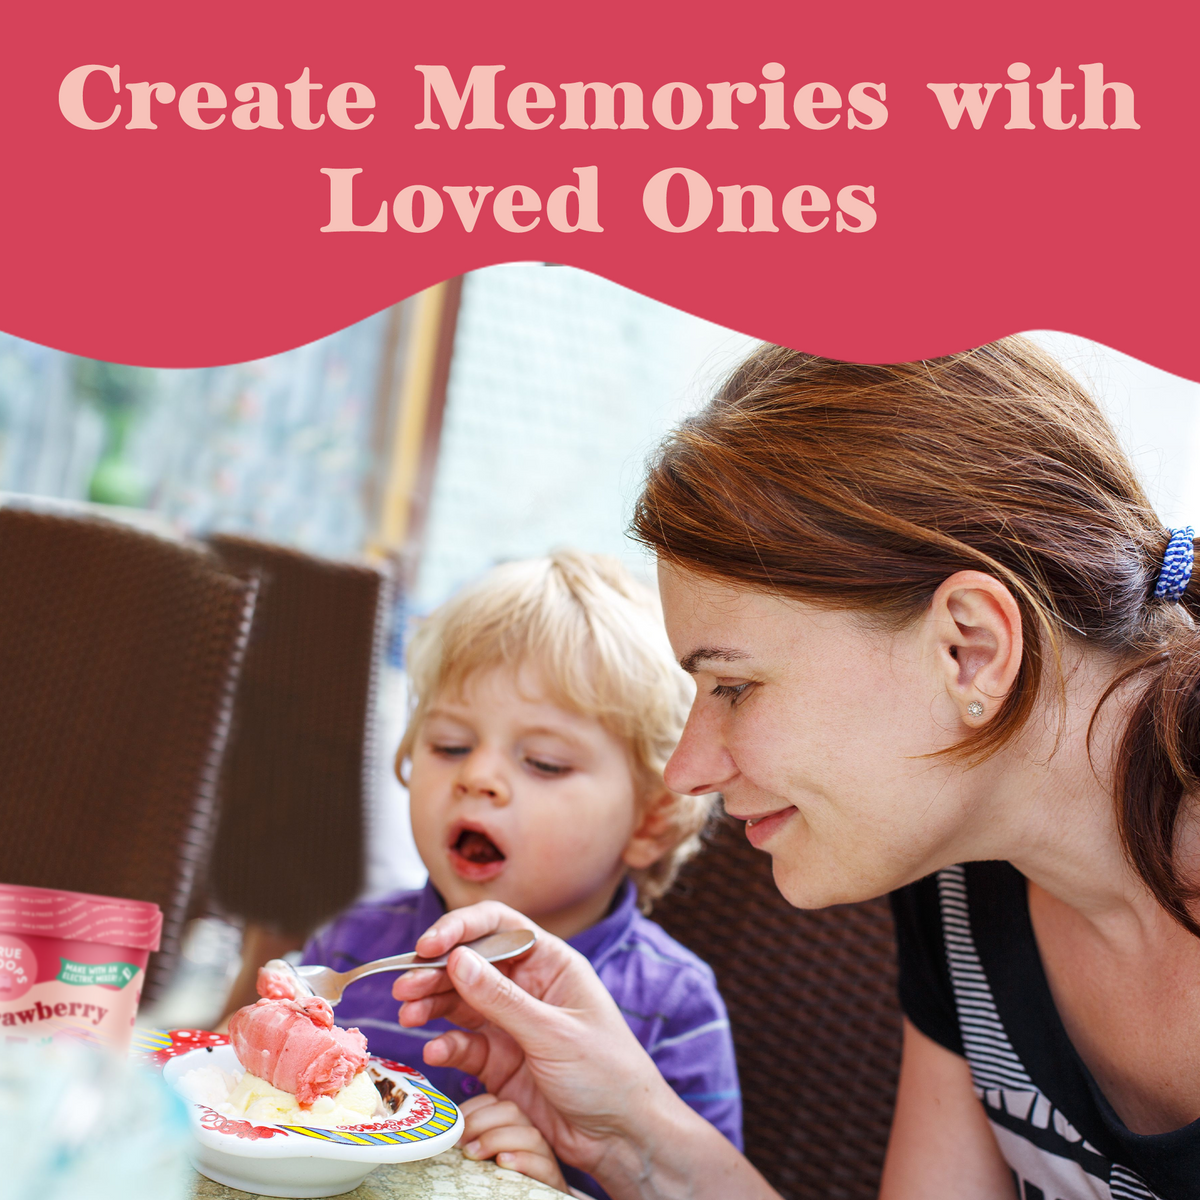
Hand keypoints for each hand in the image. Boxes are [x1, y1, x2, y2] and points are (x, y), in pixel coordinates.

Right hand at [392, 901, 682, 1184]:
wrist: (620, 1137)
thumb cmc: (607, 1073)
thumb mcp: (553, 1032)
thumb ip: (501, 999)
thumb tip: (457, 959)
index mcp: (550, 963)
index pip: (499, 927)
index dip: (461, 928)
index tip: (428, 944)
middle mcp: (527, 987)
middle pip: (471, 964)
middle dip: (435, 971)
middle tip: (406, 987)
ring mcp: (511, 1023)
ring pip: (459, 1002)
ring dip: (432, 1005)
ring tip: (409, 1014)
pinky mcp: (499, 1060)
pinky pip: (463, 1044)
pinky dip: (445, 1045)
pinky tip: (436, 1051)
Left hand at [460, 1094, 569, 1193]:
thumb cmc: (498, 1184)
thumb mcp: (482, 1159)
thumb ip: (469, 1145)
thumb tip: (443, 1138)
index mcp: (510, 1126)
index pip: (494, 1102)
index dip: (472, 1109)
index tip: (454, 1127)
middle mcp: (527, 1135)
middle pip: (511, 1111)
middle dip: (481, 1123)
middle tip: (461, 1145)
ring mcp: (542, 1156)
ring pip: (529, 1134)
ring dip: (497, 1140)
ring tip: (474, 1155)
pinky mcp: (551, 1179)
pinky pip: (543, 1164)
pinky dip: (522, 1161)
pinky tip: (502, 1163)